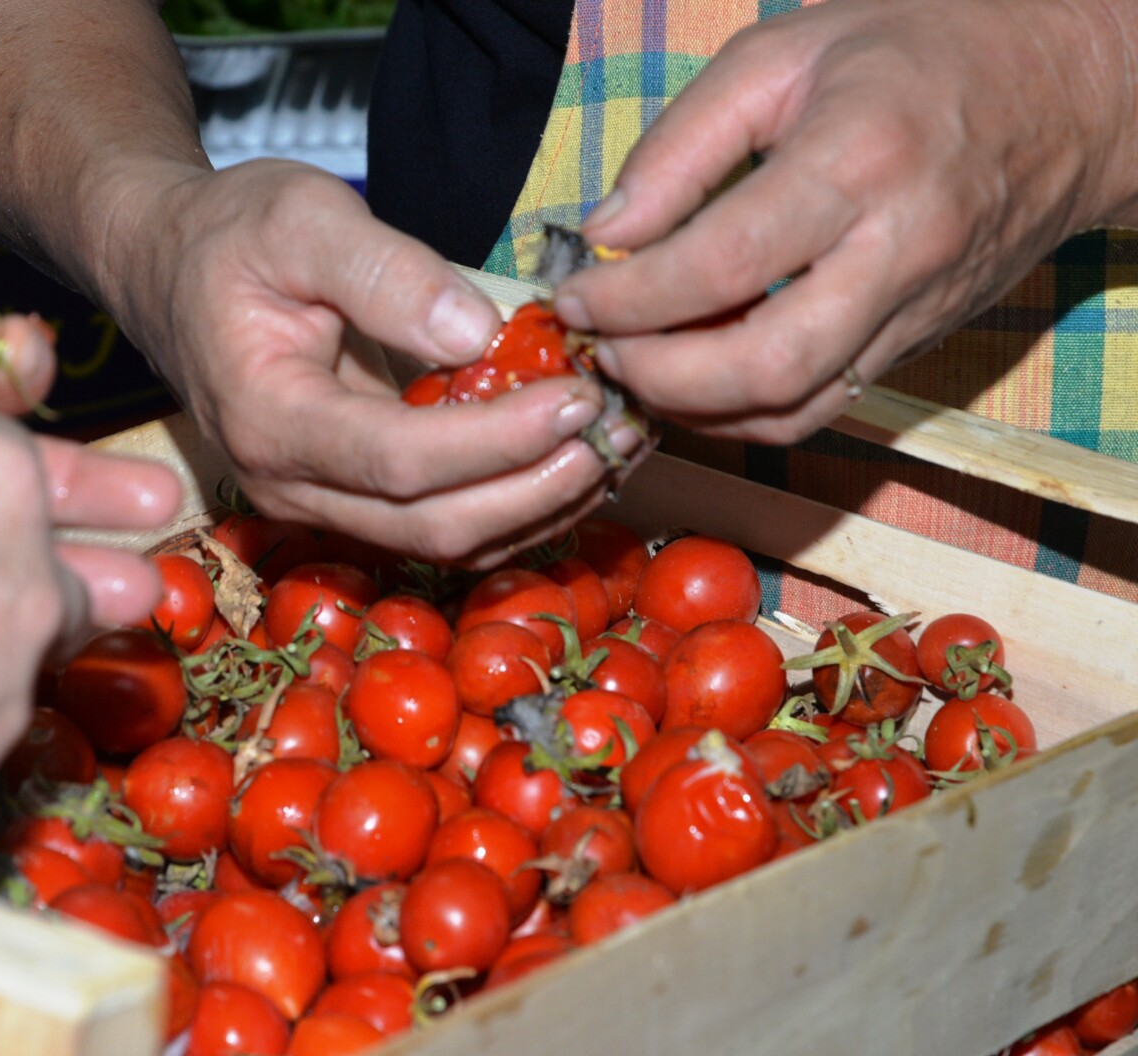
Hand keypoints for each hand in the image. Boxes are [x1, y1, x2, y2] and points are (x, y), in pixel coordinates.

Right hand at [96, 159, 634, 566]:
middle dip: (538, 487)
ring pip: (444, 545)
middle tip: (620, 431)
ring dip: (539, 507)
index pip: (400, 460)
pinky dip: (513, 506)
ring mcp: (317, 504)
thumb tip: (480, 333)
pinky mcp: (347, 502)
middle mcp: (289, 485)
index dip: (496, 440)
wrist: (171, 270)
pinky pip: (440, 529)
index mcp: (269, 419)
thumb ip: (388, 273)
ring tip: (616, 448)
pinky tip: (569, 462)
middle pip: (432, 526)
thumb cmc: (230, 235)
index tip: (578, 397)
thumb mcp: (301, 218)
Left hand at [553, 0, 1137, 441]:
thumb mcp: (781, 57)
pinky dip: (742, 414)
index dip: (632, 297)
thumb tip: (606, 235)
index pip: (725, 262)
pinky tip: (694, 381)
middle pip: (764, 365)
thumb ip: (681, 147)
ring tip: (636, 367)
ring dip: (694, 409)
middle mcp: (896, 250)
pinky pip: (819, 410)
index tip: (575, 296)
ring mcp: (914, 310)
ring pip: (792, 408)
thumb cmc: (916, 53)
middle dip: (658, 376)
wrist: (1068, 94)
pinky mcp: (916, 346)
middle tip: (602, 347)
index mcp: (858, 159)